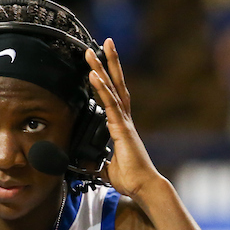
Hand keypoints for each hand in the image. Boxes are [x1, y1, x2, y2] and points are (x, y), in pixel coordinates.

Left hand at [86, 38, 161, 202]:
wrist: (142, 186)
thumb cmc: (130, 178)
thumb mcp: (107, 169)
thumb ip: (98, 163)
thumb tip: (87, 165)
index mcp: (121, 126)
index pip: (113, 96)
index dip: (107, 79)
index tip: (100, 63)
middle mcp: (124, 119)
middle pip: (116, 84)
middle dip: (109, 63)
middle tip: (104, 42)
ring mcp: (124, 122)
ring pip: (112, 88)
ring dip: (102, 68)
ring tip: (92, 51)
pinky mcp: (122, 128)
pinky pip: (110, 103)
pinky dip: (101, 88)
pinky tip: (93, 75)